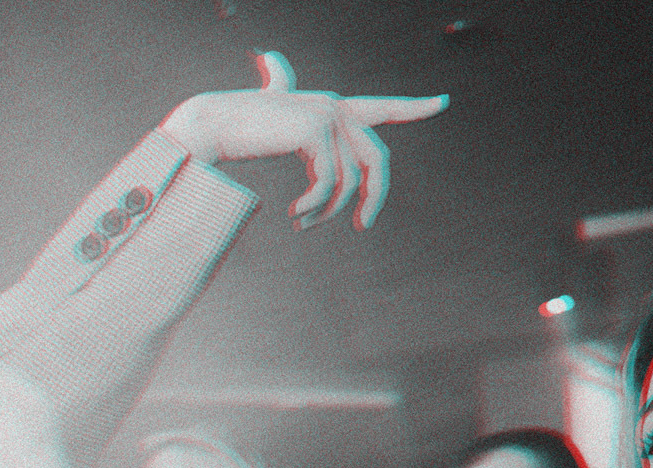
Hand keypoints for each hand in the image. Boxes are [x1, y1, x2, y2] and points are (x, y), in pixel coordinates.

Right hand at [161, 51, 448, 229]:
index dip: (414, 106)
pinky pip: (329, 184)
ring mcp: (327, 116)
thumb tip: (272, 56)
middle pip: (378, 159)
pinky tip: (296, 215)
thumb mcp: (269, 106)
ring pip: (350, 180)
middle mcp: (335, 105)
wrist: (210, 126)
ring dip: (330, 210)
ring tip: (306, 223)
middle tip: (364, 226)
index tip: (442, 102)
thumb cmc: (237, 123)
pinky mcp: (315, 131)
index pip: (382, 106)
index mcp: (332, 104)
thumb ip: (280, 84)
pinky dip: (315, 206)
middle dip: (375, 197)